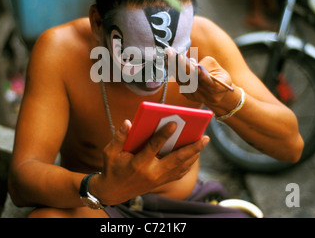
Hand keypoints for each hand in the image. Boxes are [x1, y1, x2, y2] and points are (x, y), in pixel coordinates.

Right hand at [91, 119, 208, 204]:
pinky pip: (179, 173)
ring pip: (181, 167)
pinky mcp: (161, 182)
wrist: (113, 191)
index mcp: (138, 164)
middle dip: (192, 148)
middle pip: (176, 159)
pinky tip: (194, 153)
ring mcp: (158, 179)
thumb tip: (128, 122)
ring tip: (203, 142)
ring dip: (194, 155)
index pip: (153, 147)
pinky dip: (188, 163)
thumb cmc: (112, 168)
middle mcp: (152, 173)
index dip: (163, 135)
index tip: (174, 123)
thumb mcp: (110, 152)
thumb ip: (119, 137)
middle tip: (205, 137)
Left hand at [166, 47, 233, 106]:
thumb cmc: (219, 77)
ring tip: (168, 54)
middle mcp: (204, 94)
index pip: (205, 79)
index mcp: (216, 88)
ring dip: (173, 66)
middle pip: (190, 79)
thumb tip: (189, 61)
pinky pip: (179, 82)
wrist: (217, 95)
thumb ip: (205, 64)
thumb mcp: (218, 68)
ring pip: (182, 80)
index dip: (198, 71)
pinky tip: (168, 61)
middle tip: (171, 52)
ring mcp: (195, 96)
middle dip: (180, 64)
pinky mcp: (188, 96)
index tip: (190, 62)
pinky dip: (174, 71)